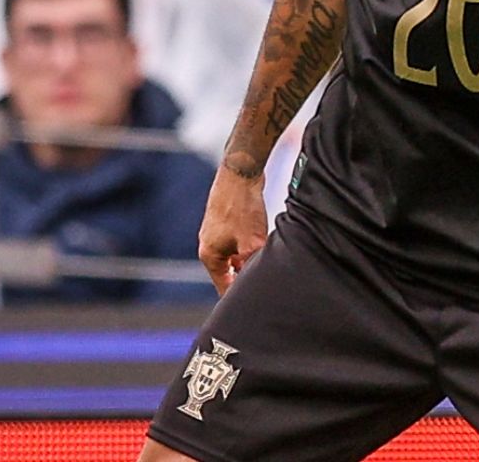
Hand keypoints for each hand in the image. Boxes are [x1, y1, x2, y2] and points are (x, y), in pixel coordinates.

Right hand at [197, 163, 268, 295]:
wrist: (241, 170)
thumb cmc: (242, 207)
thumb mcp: (251, 243)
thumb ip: (252, 267)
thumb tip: (259, 284)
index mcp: (209, 255)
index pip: (224, 286)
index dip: (238, 298)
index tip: (253, 306)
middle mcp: (210, 243)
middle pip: (230, 271)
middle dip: (247, 276)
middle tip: (266, 284)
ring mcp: (218, 230)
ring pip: (238, 253)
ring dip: (252, 257)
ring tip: (268, 258)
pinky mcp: (228, 217)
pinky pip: (241, 238)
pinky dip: (253, 242)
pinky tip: (267, 239)